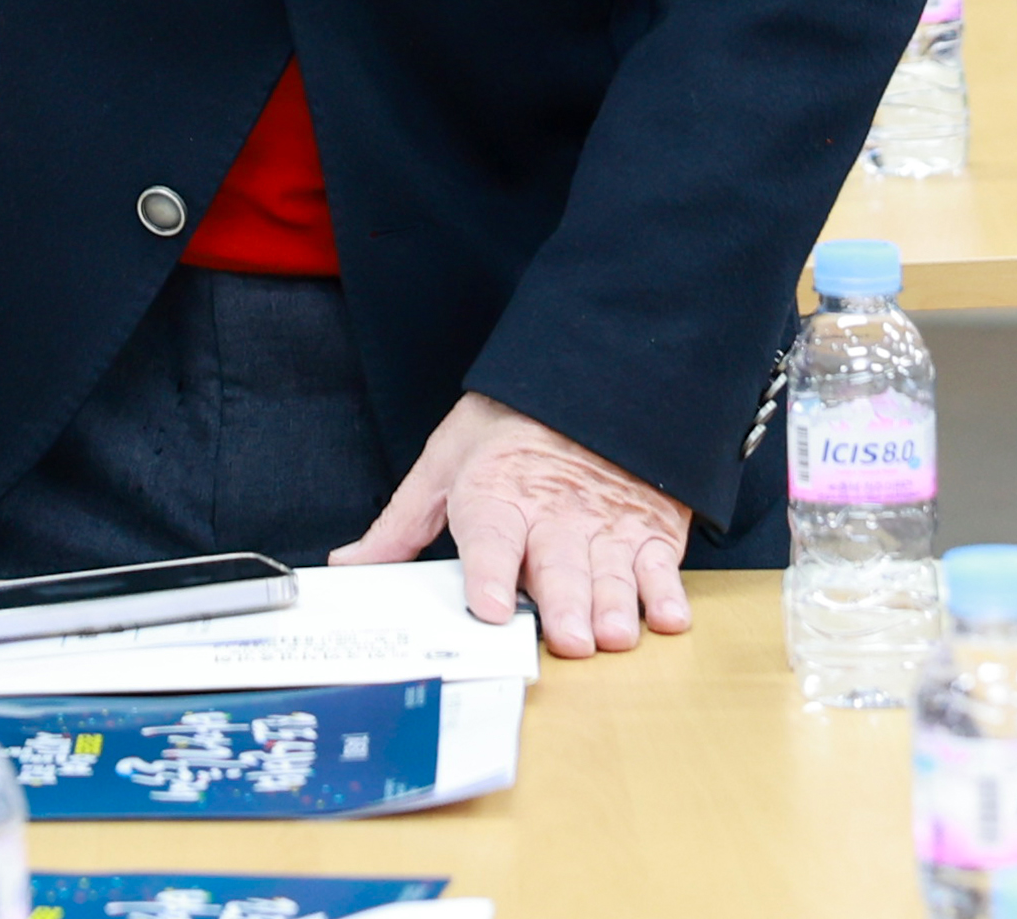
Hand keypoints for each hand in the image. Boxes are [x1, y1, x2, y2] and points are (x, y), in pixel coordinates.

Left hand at [337, 393, 692, 656]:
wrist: (590, 378)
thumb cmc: (510, 430)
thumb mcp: (446, 461)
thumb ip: (402, 523)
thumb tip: (351, 565)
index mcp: (496, 498)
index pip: (492, 540)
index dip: (491, 575)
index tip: (491, 607)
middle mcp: (552, 516)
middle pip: (558, 567)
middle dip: (564, 605)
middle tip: (568, 639)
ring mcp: (604, 526)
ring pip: (610, 573)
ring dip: (613, 606)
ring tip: (612, 635)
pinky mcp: (648, 532)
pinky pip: (659, 565)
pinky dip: (665, 592)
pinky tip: (665, 616)